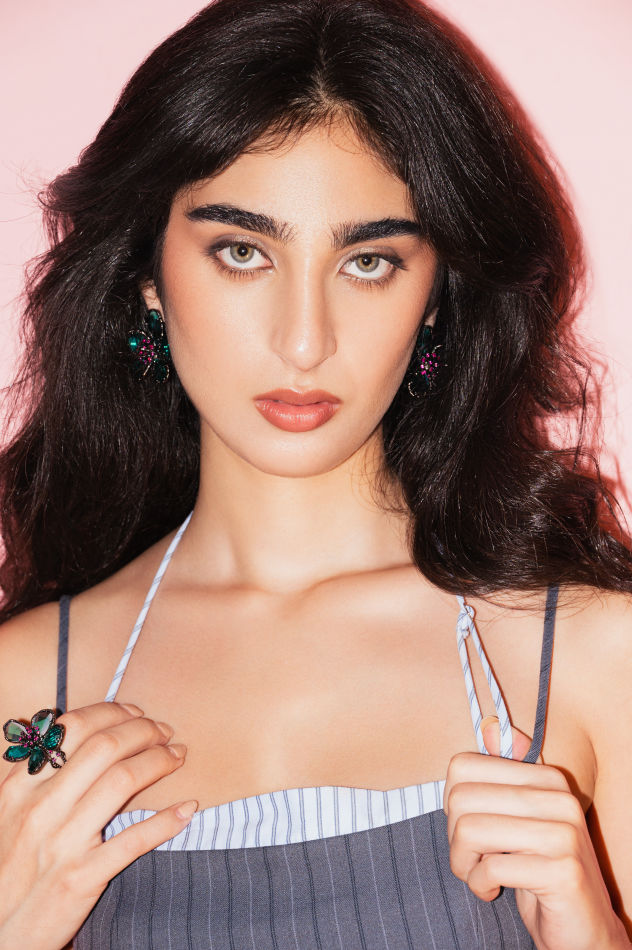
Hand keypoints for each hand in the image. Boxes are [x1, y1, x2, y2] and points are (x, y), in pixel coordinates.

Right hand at [0, 701, 195, 949]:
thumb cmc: (9, 868)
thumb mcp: (8, 814)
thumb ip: (36, 776)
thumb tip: (72, 731)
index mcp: (19, 787)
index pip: (72, 728)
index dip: (113, 712)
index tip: (137, 713)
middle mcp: (39, 808)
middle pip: (105, 747)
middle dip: (144, 731)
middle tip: (165, 731)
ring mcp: (61, 843)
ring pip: (122, 781)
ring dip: (159, 761)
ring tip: (177, 756)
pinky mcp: (81, 878)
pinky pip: (134, 840)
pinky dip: (167, 821)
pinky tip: (187, 808)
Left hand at [444, 717, 629, 949]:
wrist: (582, 930)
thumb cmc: (537, 871)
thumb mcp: (513, 819)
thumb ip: (501, 775)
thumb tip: (490, 726)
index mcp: (546, 777)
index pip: (462, 766)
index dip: (453, 802)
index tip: (471, 826)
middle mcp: (559, 797)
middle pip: (461, 798)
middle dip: (454, 838)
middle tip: (472, 859)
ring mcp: (564, 832)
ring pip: (470, 831)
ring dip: (464, 864)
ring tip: (480, 875)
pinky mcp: (563, 870)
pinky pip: (490, 868)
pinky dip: (480, 885)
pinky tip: (496, 892)